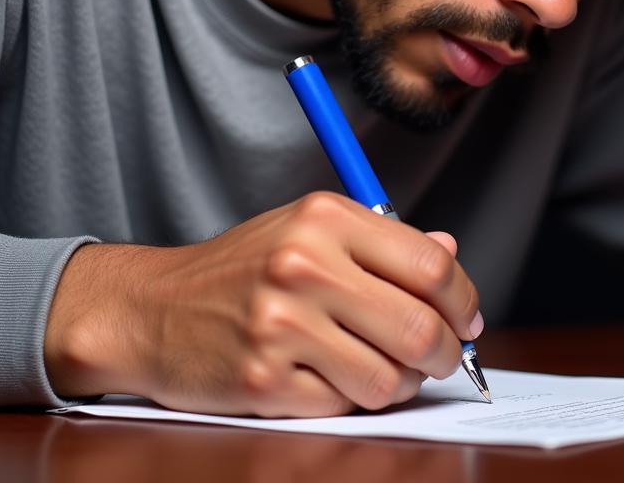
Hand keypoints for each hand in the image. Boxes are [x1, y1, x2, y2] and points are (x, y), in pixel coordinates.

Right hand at [44, 193, 481, 415]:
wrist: (155, 308)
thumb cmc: (245, 267)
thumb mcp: (310, 229)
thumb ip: (383, 241)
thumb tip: (450, 249)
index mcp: (326, 218)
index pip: (431, 264)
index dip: (464, 298)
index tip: (469, 317)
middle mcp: (306, 266)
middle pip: (420, 327)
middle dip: (448, 352)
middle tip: (446, 356)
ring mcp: (282, 326)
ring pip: (389, 378)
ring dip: (401, 382)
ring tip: (383, 366)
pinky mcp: (264, 381)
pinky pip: (344, 405)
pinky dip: (351, 398)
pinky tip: (332, 376)